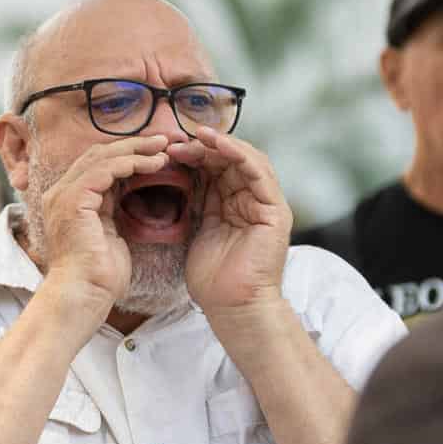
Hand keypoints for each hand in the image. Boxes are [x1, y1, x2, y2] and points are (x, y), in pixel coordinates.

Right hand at [32, 135, 175, 309]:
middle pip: (98, 154)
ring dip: (136, 150)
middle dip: (133, 145)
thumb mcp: (108, 233)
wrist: (83, 295)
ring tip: (164, 150)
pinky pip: (105, 169)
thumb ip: (112, 209)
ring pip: (102, 157)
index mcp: (67, 200)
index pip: (96, 165)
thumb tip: (129, 192)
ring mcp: (64, 194)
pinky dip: (132, 163)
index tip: (155, 153)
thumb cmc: (98, 276)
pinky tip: (154, 164)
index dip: (126, 155)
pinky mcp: (74, 200)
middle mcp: (60, 193)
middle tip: (163, 142)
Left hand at [174, 127, 291, 314]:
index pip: (217, 168)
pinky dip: (239, 155)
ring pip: (247, 159)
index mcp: (235, 205)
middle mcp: (253, 201)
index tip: (166, 149)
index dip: (194, 155)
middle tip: (176, 140)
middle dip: (203, 147)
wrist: (231, 308)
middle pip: (231, 160)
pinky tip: (217, 145)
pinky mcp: (275, 211)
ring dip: (221, 144)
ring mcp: (267, 205)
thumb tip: (179, 175)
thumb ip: (196, 202)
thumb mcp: (197, 230)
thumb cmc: (212, 279)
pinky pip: (259, 173)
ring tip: (196, 135)